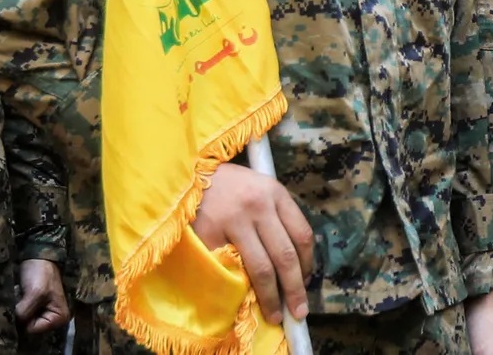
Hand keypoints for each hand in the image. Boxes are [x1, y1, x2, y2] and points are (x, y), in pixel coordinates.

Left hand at [14, 258, 69, 334]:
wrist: (38, 255)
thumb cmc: (40, 273)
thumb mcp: (34, 294)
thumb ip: (24, 313)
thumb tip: (10, 324)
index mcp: (59, 318)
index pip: (33, 330)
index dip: (24, 319)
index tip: (22, 304)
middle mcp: (54, 319)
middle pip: (29, 326)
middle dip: (21, 314)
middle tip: (20, 299)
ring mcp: (45, 313)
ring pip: (24, 320)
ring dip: (19, 309)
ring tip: (20, 296)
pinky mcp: (36, 306)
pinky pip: (24, 313)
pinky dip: (19, 306)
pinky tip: (19, 295)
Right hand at [190, 163, 314, 322]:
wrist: (185, 176)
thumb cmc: (226, 186)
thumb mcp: (257, 189)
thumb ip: (275, 217)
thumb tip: (292, 266)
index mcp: (275, 193)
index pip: (302, 235)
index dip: (307, 265)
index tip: (306, 283)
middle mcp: (259, 206)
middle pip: (285, 256)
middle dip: (294, 289)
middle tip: (298, 313)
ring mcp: (234, 221)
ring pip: (261, 268)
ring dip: (271, 297)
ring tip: (275, 315)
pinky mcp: (211, 236)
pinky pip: (231, 268)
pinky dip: (240, 288)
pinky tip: (244, 299)